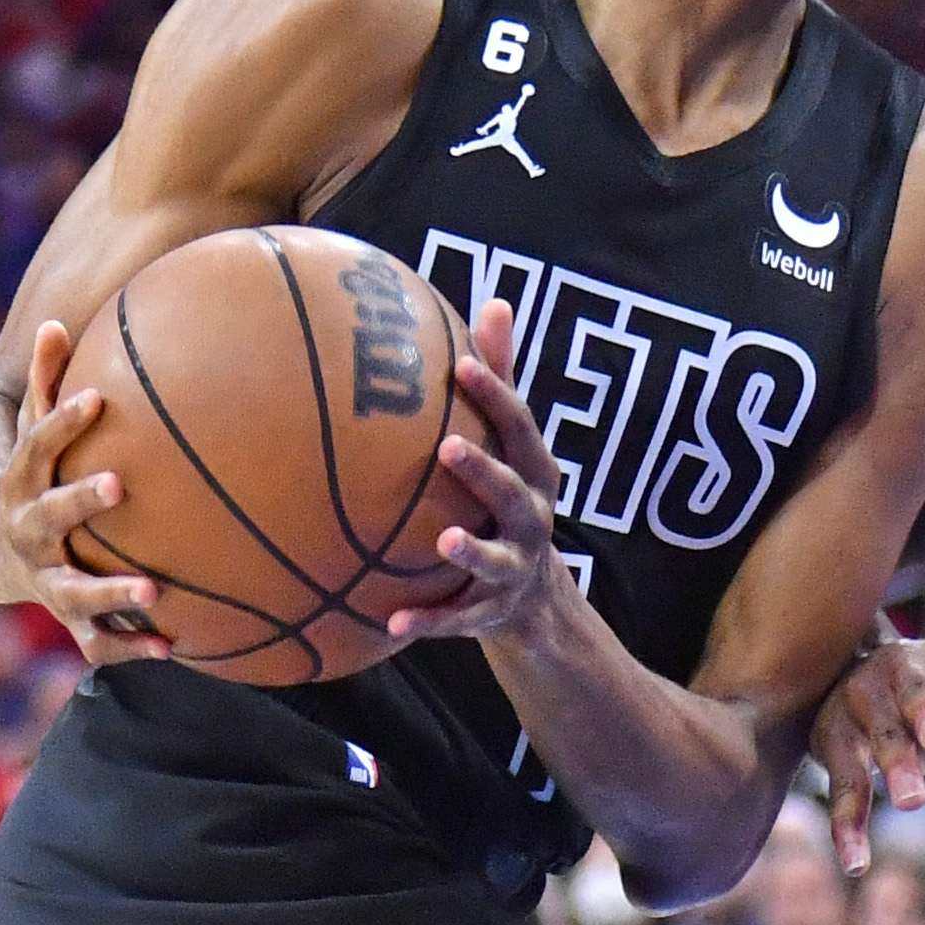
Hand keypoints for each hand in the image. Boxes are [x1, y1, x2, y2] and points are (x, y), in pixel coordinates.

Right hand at [0, 320, 168, 667]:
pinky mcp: (63, 613)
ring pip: (70, 591)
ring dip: (109, 593)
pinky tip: (172, 648)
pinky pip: (94, 639)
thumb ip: (43, 379)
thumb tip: (54, 318)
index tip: (98, 396)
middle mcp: (26, 531)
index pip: (38, 444)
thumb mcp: (25, 430)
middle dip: (80, 501)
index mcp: (20, 482)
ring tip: (152, 591)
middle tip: (119, 485)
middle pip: (49, 517)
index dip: (64, 420)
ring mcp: (41, 576)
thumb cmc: (23, 474)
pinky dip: (128, 648)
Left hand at [384, 301, 575, 649]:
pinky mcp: (486, 613)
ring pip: (493, 560)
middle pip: (512, 492)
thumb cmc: (509, 498)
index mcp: (535, 473)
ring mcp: (512, 569)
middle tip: (447, 448)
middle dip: (484, 471)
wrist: (536, 603)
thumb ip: (502, 380)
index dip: (495, 397)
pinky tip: (389, 622)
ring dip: (470, 549)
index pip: (519, 428)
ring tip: (443, 540)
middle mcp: (531, 520)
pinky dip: (426, 621)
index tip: (463, 366)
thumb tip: (496, 302)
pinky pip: (454, 619)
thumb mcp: (513, 444)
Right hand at [813, 633, 924, 874]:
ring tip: (913, 801)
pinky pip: (843, 782)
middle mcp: (905, 669)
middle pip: (917, 689)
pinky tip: (858, 862)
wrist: (866, 685)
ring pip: (879, 733)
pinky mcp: (831, 736)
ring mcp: (862, 698)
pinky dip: (848, 822)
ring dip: (894, 764)